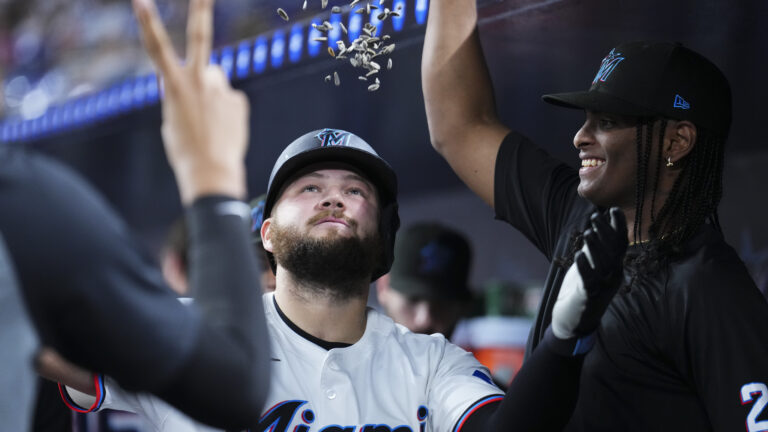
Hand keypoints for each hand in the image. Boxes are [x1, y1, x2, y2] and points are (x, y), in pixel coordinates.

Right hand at [132, 0, 248, 203]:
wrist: (211, 172)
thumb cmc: (184, 149)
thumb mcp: (171, 118)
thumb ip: (179, 92)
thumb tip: (196, 80)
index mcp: (173, 86)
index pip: (156, 48)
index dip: (147, 22)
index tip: (141, 0)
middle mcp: (198, 81)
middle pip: (199, 37)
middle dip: (200, 9)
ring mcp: (221, 89)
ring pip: (214, 78)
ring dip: (211, 91)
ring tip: (209, 120)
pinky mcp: (238, 98)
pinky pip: (227, 98)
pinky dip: (224, 109)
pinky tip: (222, 128)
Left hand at [552, 207, 627, 340]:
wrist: (574, 322)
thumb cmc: (582, 289)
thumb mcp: (590, 264)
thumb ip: (594, 247)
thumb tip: (595, 224)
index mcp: (615, 267)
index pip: (620, 244)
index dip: (618, 227)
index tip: (613, 209)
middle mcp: (613, 276)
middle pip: (614, 252)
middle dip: (605, 233)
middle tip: (595, 217)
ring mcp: (603, 287)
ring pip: (603, 265)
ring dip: (596, 248)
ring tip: (588, 233)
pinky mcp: (589, 297)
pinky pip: (589, 281)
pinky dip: (584, 267)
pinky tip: (578, 255)